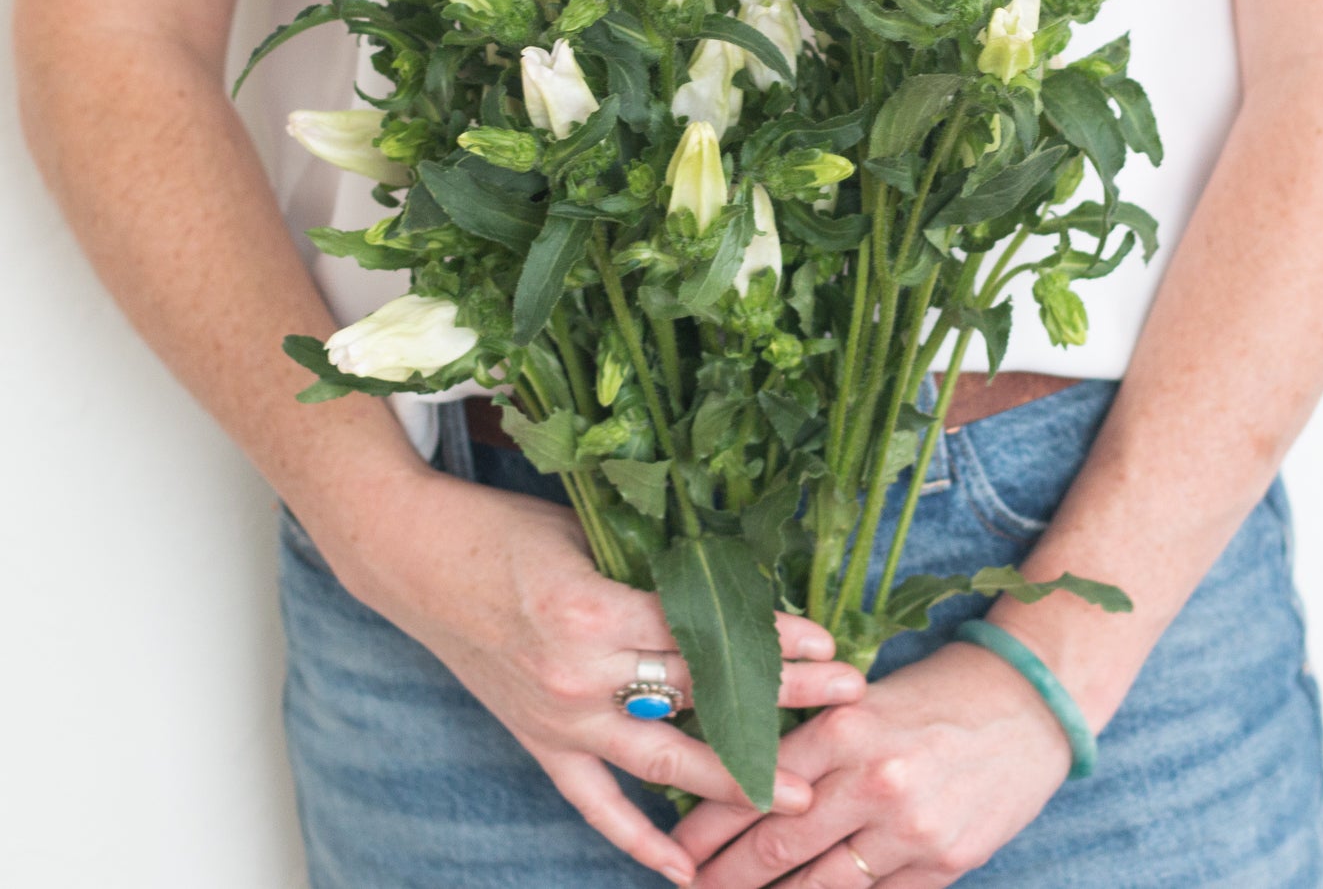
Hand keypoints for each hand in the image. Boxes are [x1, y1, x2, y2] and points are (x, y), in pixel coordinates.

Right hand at [299, 463, 867, 885]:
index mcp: (593, 608)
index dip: (770, 639)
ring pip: (661, 760)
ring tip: (802, 789)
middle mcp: (578, 672)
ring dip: (734, 777)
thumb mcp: (585, 533)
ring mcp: (556, 717)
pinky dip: (636, 840)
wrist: (414, 557)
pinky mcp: (535, 741)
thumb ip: (649, 568)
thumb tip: (729, 585)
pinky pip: (593, 804)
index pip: (703, 632)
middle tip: (848, 706)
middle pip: (699, 695)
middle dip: (780, 701)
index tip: (828, 642)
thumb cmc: (504, 529)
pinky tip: (682, 870)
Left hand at [673, 640, 1071, 886]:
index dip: (707, 826)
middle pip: (778, 847)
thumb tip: (745, 787)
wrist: (1025, 706)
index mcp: (844, 726)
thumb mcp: (864, 700)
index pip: (757, 785)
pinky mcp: (943, 864)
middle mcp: (873, 779)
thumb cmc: (932, 696)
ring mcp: (910, 829)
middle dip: (724, 878)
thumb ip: (810, 742)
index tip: (674, 851)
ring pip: (820, 887)